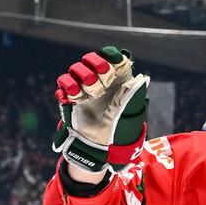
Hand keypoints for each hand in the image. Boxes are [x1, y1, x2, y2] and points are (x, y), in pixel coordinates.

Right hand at [53, 47, 149, 174]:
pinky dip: (65, 89)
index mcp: (117, 81)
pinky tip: (72, 99)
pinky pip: (62, 85)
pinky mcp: (70, 98)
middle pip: (90, 59)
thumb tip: (143, 77)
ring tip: (87, 94)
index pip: (112, 58)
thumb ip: (135, 94)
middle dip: (94, 66)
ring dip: (80, 77)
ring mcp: (84, 88)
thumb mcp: (132, 114)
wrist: (102, 148)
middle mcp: (100, 81)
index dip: (110, 56)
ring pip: (75, 69)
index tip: (111, 64)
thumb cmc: (121, 130)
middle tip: (100, 83)